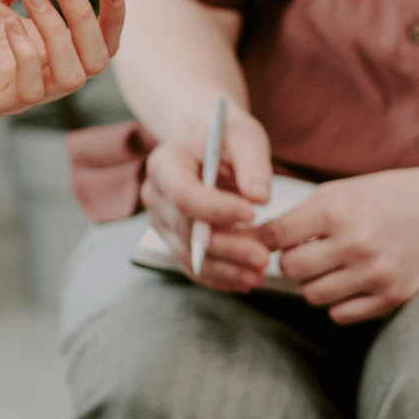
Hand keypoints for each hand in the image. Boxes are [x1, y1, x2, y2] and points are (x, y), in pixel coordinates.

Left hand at [0, 0, 124, 120]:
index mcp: (43, 46)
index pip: (99, 42)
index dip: (113, 16)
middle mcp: (38, 73)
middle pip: (97, 61)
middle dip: (86, 17)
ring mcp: (15, 93)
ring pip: (73, 78)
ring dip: (60, 30)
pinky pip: (30, 90)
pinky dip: (29, 52)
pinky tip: (9, 23)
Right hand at [140, 104, 272, 291]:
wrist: (210, 149)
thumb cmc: (226, 140)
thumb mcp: (244, 139)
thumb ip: (252, 164)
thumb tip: (259, 197)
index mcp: (165, 162)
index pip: (183, 193)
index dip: (215, 208)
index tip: (251, 213)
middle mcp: (155, 194)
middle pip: (186, 229)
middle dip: (227, 246)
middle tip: (263, 255)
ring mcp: (162, 221)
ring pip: (190, 254)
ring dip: (225, 268)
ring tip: (259, 272)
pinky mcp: (174, 241)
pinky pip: (194, 266)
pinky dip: (220, 276)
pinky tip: (246, 279)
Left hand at [258, 168, 418, 323]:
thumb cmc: (384, 196)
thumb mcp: (338, 191)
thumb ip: (300, 215)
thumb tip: (261, 238)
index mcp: (336, 209)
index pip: (277, 236)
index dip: (264, 240)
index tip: (263, 243)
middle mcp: (354, 242)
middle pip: (291, 269)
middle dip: (290, 261)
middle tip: (301, 253)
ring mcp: (374, 272)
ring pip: (312, 295)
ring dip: (311, 282)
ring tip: (325, 267)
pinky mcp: (391, 296)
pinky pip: (340, 314)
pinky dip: (336, 302)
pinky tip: (345, 282)